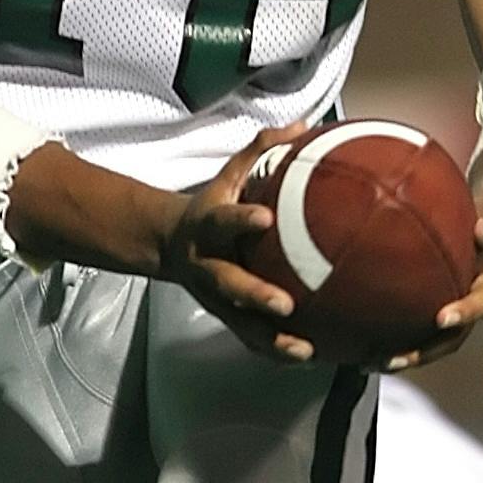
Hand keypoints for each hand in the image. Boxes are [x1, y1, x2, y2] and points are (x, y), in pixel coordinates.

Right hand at [159, 121, 317, 361]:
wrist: (169, 245)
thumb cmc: (212, 205)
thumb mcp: (228, 174)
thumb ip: (262, 149)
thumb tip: (304, 125)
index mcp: (209, 226)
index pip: (224, 221)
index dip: (241, 221)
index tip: (265, 219)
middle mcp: (209, 266)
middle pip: (229, 284)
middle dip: (254, 296)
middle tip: (285, 305)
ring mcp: (217, 298)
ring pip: (242, 324)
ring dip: (271, 341)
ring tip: (304, 350)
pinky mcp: (228, 318)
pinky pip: (253, 340)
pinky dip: (279, 352)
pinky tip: (312, 357)